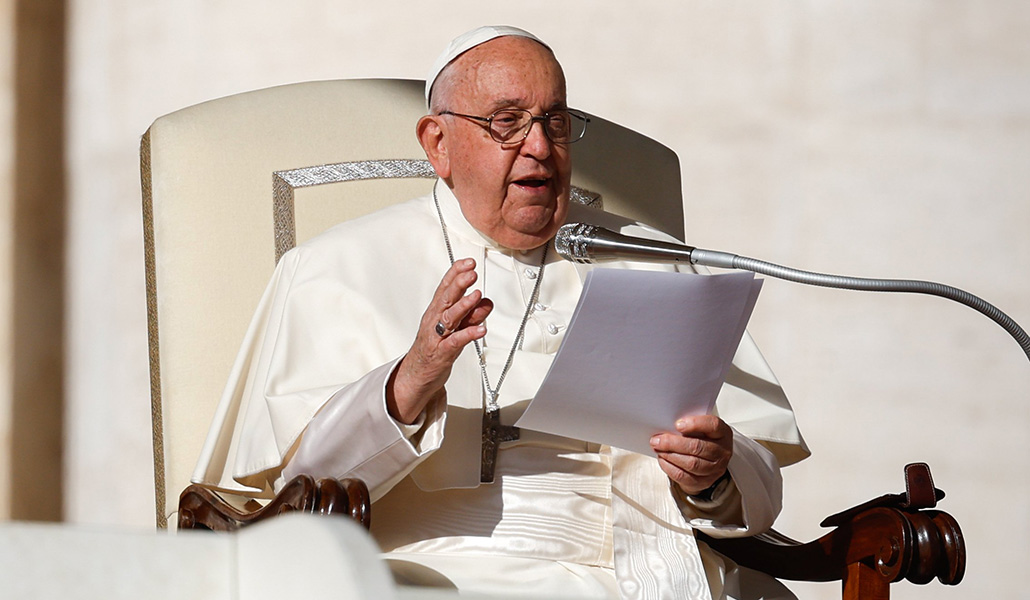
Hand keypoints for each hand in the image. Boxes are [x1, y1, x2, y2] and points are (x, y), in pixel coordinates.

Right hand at [387, 258, 492, 423]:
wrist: (417, 374)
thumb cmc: (435, 346)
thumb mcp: (455, 327)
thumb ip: (471, 314)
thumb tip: (486, 301)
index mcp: (436, 311)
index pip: (445, 287)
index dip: (456, 272)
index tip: (468, 262)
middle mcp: (435, 320)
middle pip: (446, 298)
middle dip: (459, 284)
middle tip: (471, 272)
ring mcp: (437, 336)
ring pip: (450, 318)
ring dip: (464, 305)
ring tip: (476, 296)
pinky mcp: (442, 353)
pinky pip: (455, 342)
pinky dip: (468, 335)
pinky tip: (480, 330)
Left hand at [650, 415, 732, 495]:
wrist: (707, 461)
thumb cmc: (701, 439)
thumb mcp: (700, 428)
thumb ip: (688, 425)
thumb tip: (667, 426)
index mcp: (723, 433)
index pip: (713, 425)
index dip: (695, 424)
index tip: (677, 424)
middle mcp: (722, 452)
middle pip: (697, 447)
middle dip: (673, 443)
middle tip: (658, 440)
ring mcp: (715, 469)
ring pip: (691, 463)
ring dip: (670, 455)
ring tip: (658, 449)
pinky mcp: (704, 482)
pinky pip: (684, 476)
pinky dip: (669, 467)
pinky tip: (662, 459)